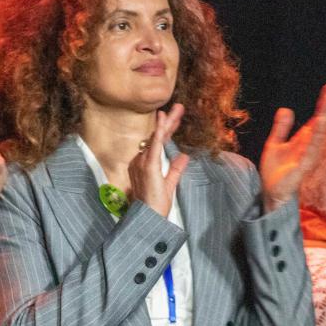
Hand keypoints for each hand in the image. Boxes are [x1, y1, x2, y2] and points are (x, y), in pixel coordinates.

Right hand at [128, 104, 188, 218]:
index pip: (158, 144)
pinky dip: (159, 132)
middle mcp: (141, 161)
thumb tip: (184, 156)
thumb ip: (176, 169)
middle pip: (157, 137)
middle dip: (168, 122)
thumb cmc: (156, 206)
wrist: (149, 218)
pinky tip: (164, 121)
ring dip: (167, 123)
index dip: (167, 131)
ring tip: (176, 109)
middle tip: (179, 107)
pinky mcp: (148, 166)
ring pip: (156, 138)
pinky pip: (154, 145)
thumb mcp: (169, 184)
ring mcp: (143, 163)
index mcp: (145, 165)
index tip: (175, 119)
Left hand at [259, 83, 325, 212]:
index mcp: (304, 141)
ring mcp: (308, 157)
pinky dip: (316, 136)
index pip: (316, 119)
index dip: (323, 104)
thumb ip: (281, 128)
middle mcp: (309, 147)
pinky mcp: (303, 167)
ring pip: (319, 134)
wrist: (271, 194)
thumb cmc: (275, 172)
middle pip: (321, 124)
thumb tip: (285, 109)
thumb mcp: (275, 144)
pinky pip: (311, 149)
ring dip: (325, 117)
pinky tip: (319, 124)